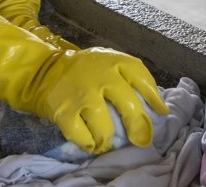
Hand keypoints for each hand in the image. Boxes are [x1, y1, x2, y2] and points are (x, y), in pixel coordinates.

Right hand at [29, 47, 168, 153]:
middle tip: (140, 139)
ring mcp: (81, 94)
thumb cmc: (84, 71)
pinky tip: (91, 143)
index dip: (155, 99)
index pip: (142, 78)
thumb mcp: (108, 63)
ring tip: (108, 142)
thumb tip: (158, 110)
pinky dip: (89, 144)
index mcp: (114, 61)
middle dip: (138, 126)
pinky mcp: (64, 112)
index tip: (161, 114)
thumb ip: (130, 79)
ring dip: (109, 139)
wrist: (44, 70)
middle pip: (128, 105)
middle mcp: (100, 76)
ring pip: (105, 127)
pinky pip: (82, 136)